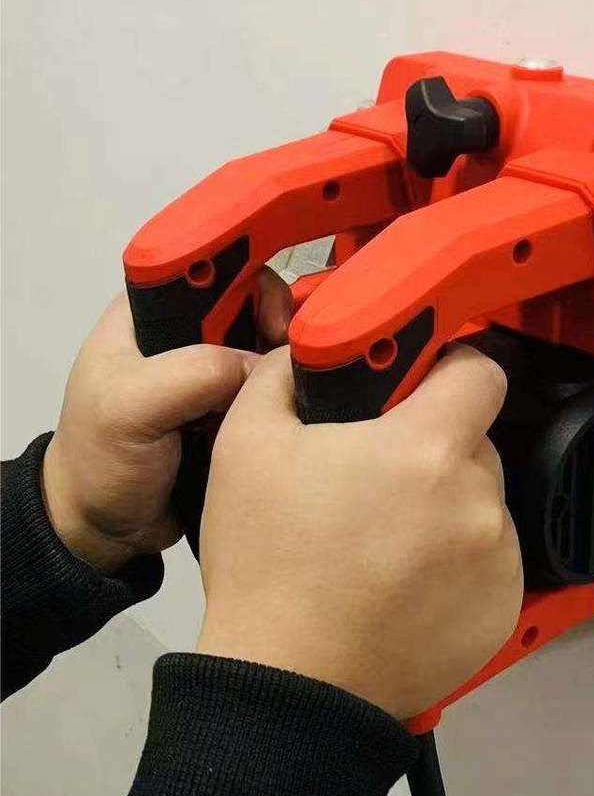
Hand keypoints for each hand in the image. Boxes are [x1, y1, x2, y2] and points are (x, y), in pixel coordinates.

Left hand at [42, 272, 291, 573]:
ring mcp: (212, 372)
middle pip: (250, 304)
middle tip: (289, 357)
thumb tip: (260, 365)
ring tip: (291, 388)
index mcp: (149, 313)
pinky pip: (272, 388)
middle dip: (277, 326)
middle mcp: (184, 334)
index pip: (210, 269)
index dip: (248, 282)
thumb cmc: (99, 462)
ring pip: (267, 347)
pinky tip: (290, 410)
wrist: (107, 526)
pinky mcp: (234, 406)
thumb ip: (191, 374)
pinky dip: (286, 396)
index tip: (271, 318)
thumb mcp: (129, 408)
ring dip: (284, 366)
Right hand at [196, 344, 522, 719]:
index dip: (451, 367)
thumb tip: (305, 352)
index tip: (421, 386)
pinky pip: (491, 559)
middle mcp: (478, 501)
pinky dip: (460, 561)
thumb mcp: (246, 447)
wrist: (292, 687)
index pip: (480, 372)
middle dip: (435, 448)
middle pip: (475, 443)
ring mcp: (499, 559)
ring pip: (483, 502)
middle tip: (379, 480)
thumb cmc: (269, 564)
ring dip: (449, 506)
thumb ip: (281, 376)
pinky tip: (409, 584)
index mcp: (427, 450)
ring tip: (389, 542)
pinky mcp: (504, 607)